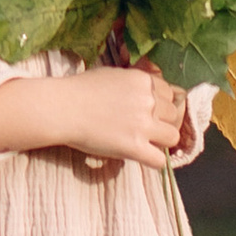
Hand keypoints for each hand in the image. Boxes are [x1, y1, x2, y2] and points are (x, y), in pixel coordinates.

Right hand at [0, 61, 186, 169]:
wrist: (62, 108)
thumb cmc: (80, 89)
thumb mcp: (112, 75)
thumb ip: (134, 83)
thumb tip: (146, 91)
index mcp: (143, 81)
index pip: (170, 93)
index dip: (161, 103)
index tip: (151, 110)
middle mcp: (148, 101)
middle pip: (173, 115)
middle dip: (162, 121)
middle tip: (146, 127)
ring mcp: (143, 125)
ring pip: (172, 137)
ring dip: (161, 140)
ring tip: (146, 141)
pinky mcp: (134, 147)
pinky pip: (160, 161)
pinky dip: (153, 161)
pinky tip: (142, 157)